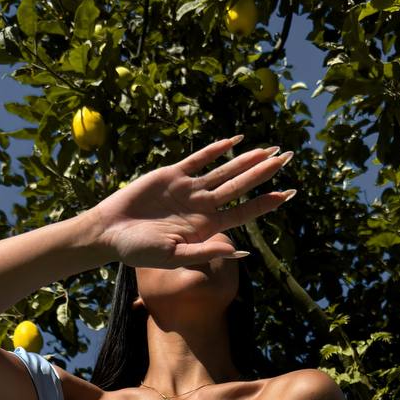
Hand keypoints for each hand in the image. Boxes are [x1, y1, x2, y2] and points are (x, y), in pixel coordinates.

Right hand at [88, 134, 295, 267]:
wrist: (110, 233)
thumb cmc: (139, 251)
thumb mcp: (174, 257)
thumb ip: (206, 252)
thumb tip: (242, 252)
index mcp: (207, 227)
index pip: (244, 212)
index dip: (267, 202)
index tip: (290, 193)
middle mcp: (202, 206)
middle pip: (241, 186)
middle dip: (265, 172)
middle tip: (289, 158)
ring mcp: (189, 189)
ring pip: (225, 170)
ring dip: (247, 159)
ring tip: (270, 149)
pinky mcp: (172, 175)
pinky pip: (199, 159)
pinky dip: (216, 149)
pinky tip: (234, 141)